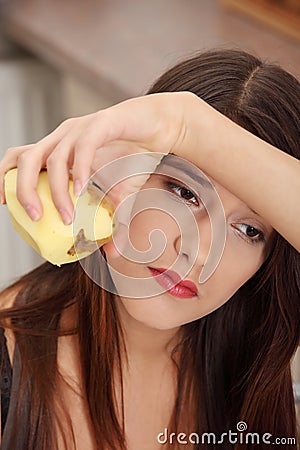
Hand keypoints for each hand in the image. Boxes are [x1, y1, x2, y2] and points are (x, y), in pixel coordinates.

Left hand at [0, 92, 203, 223]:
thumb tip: (110, 252)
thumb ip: (112, 220)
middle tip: (33, 217)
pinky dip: (80, 171)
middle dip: (22, 190)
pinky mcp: (103, 124)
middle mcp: (64, 137)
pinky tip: (84, 191)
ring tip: (66, 215)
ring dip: (56, 191)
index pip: (21, 159)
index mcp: (60, 148)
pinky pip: (84, 147)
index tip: (4, 204)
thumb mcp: (119, 194)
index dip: (5, 179)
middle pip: (26, 158)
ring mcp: (81, 129)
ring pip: (53, 157)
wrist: (160, 128)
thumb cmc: (134, 157)